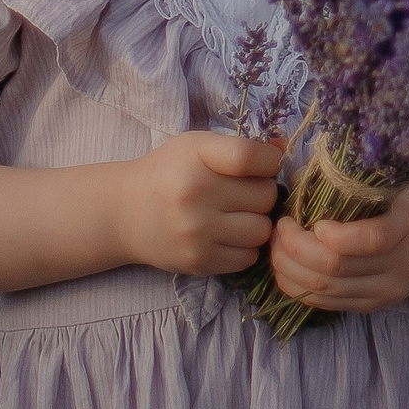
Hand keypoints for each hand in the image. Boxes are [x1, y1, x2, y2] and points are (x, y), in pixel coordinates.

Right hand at [114, 131, 284, 276]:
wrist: (125, 213)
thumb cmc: (169, 172)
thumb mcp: (199, 145)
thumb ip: (242, 146)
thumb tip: (283, 149)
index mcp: (197, 159)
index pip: (252, 158)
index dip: (270, 161)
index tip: (264, 164)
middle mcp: (195, 197)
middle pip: (266, 197)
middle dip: (263, 193)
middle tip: (245, 192)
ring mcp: (196, 234)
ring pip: (262, 230)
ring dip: (258, 222)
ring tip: (240, 214)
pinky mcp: (197, 262)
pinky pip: (247, 258)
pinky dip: (246, 247)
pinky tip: (229, 235)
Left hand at [269, 185, 408, 313]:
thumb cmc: (407, 203)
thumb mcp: (394, 183)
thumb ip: (354, 179)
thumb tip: (298, 177)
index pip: (374, 238)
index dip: (336, 234)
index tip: (315, 220)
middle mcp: (402, 265)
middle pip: (338, 267)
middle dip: (296, 248)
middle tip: (280, 227)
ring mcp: (386, 291)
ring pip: (326, 289)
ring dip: (290, 269)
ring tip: (277, 246)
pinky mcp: (371, 307)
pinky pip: (326, 303)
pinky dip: (298, 286)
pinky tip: (287, 268)